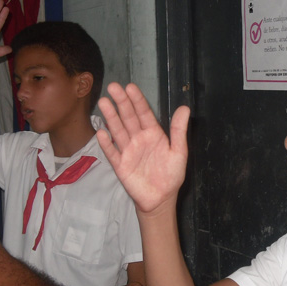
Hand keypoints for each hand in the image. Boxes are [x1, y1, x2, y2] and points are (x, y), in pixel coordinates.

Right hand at [97, 83, 189, 214]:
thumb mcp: (179, 152)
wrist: (161, 199)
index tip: (130, 87)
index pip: (144, 113)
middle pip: (128, 117)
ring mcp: (128, 151)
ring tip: (104, 103)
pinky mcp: (121, 166)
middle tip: (113, 86)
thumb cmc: (171, 175)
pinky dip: (107, 144)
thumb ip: (179, 130)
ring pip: (118, 131)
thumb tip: (185, 107)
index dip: (137, 100)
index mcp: (153, 133)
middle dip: (121, 102)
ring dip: (111, 117)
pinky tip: (101, 133)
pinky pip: (113, 153)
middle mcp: (138, 139)